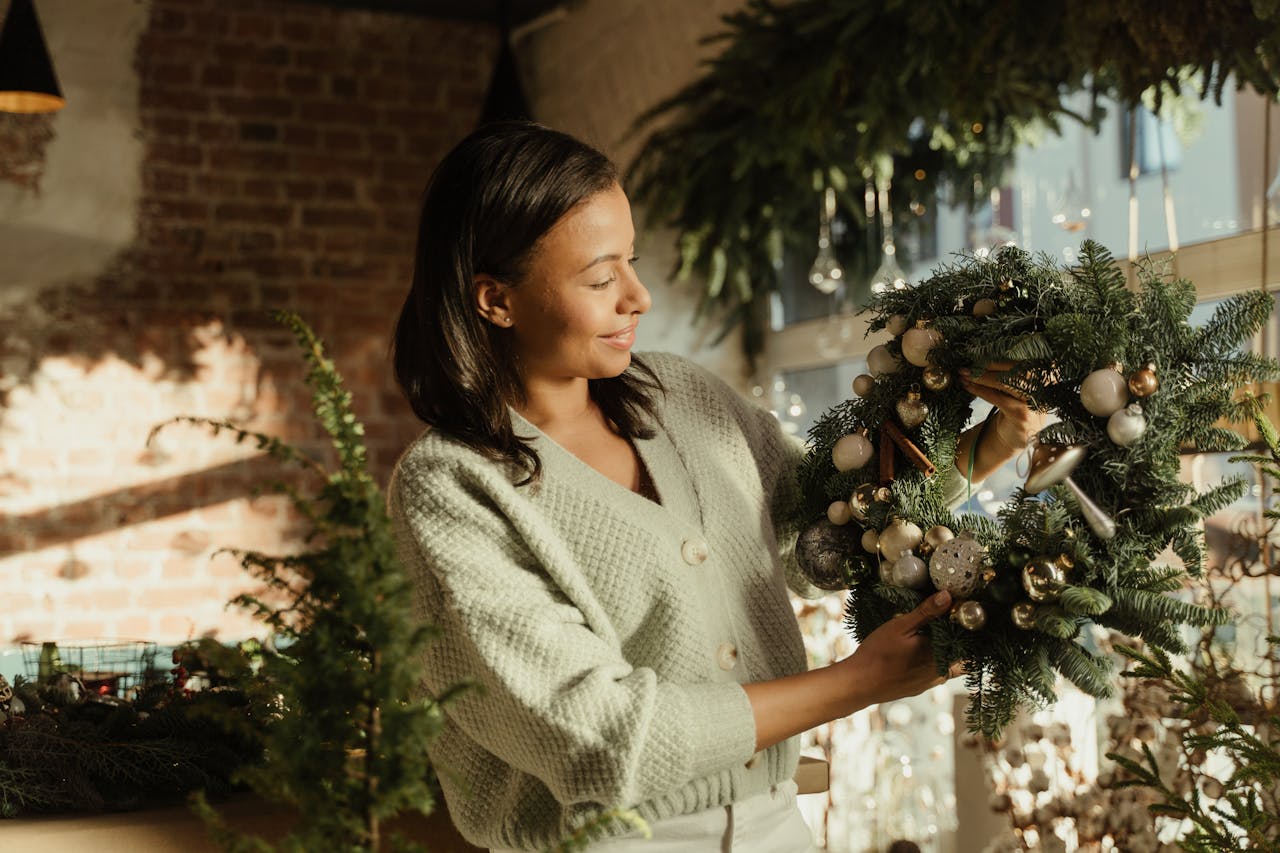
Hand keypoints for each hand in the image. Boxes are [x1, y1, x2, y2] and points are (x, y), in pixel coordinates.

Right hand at [835, 591, 960, 710]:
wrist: (859, 684)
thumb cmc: (877, 654)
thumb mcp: (900, 626)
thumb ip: (926, 612)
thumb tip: (948, 596)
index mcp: (939, 654)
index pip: (967, 641)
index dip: (967, 627)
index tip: (958, 613)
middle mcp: (940, 672)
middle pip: (963, 655)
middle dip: (958, 639)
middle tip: (948, 621)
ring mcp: (930, 682)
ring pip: (950, 665)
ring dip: (947, 650)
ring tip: (934, 634)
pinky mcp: (920, 687)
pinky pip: (937, 673)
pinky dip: (935, 660)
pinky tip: (920, 651)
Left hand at [958, 361, 1045, 451]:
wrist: (1016, 435)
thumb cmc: (1014, 406)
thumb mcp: (1016, 386)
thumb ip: (1009, 371)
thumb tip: (982, 356)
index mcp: (1046, 375)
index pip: (1023, 360)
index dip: (1000, 358)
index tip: (978, 356)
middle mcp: (1045, 387)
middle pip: (1016, 369)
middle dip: (989, 366)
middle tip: (968, 366)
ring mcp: (1034, 402)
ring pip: (1007, 382)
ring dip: (982, 378)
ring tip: (965, 376)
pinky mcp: (1022, 415)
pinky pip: (998, 398)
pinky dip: (981, 391)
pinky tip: (969, 387)